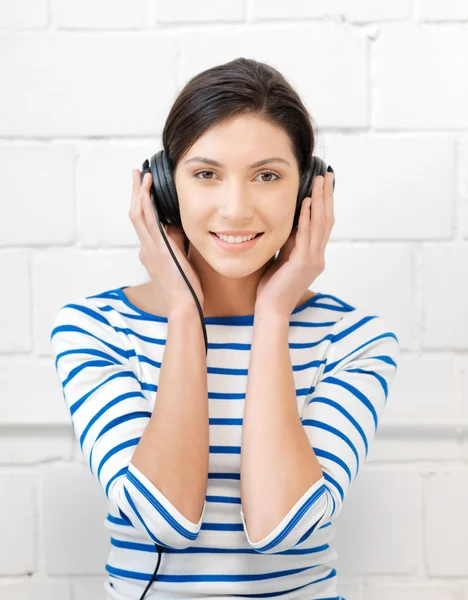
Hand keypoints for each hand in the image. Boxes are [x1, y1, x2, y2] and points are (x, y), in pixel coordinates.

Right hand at [129, 169, 203, 315]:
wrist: (184, 306)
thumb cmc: (186, 289)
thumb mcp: (180, 261)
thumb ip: (177, 244)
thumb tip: (179, 228)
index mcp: (151, 252)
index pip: (143, 223)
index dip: (142, 204)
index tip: (145, 189)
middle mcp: (147, 248)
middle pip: (135, 214)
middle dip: (135, 192)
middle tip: (137, 174)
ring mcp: (150, 248)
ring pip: (137, 214)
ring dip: (138, 192)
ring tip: (141, 174)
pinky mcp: (159, 249)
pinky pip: (148, 222)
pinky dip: (146, 203)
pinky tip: (147, 190)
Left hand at [254, 171, 334, 316]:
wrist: (271, 310)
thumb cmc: (272, 288)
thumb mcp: (282, 259)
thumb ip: (288, 243)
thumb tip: (289, 222)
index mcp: (314, 256)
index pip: (323, 224)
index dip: (325, 203)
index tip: (324, 184)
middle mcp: (318, 256)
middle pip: (327, 220)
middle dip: (327, 196)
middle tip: (328, 175)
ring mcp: (313, 260)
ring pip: (320, 224)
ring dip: (320, 200)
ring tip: (320, 181)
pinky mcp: (303, 263)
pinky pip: (306, 235)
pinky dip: (307, 217)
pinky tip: (306, 202)